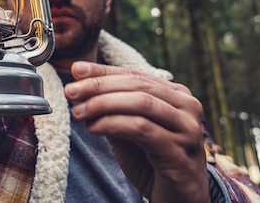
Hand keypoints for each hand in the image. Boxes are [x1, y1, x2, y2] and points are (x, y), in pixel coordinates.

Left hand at [64, 61, 209, 202]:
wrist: (179, 200)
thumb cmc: (153, 162)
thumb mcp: (129, 130)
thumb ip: (111, 109)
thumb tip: (79, 88)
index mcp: (176, 95)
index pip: (134, 74)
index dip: (103, 71)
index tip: (76, 70)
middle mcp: (187, 107)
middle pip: (137, 85)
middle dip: (99, 86)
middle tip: (72, 92)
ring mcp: (187, 128)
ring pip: (140, 103)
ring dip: (103, 104)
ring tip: (79, 112)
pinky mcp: (180, 151)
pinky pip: (142, 129)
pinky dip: (113, 124)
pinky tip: (94, 128)